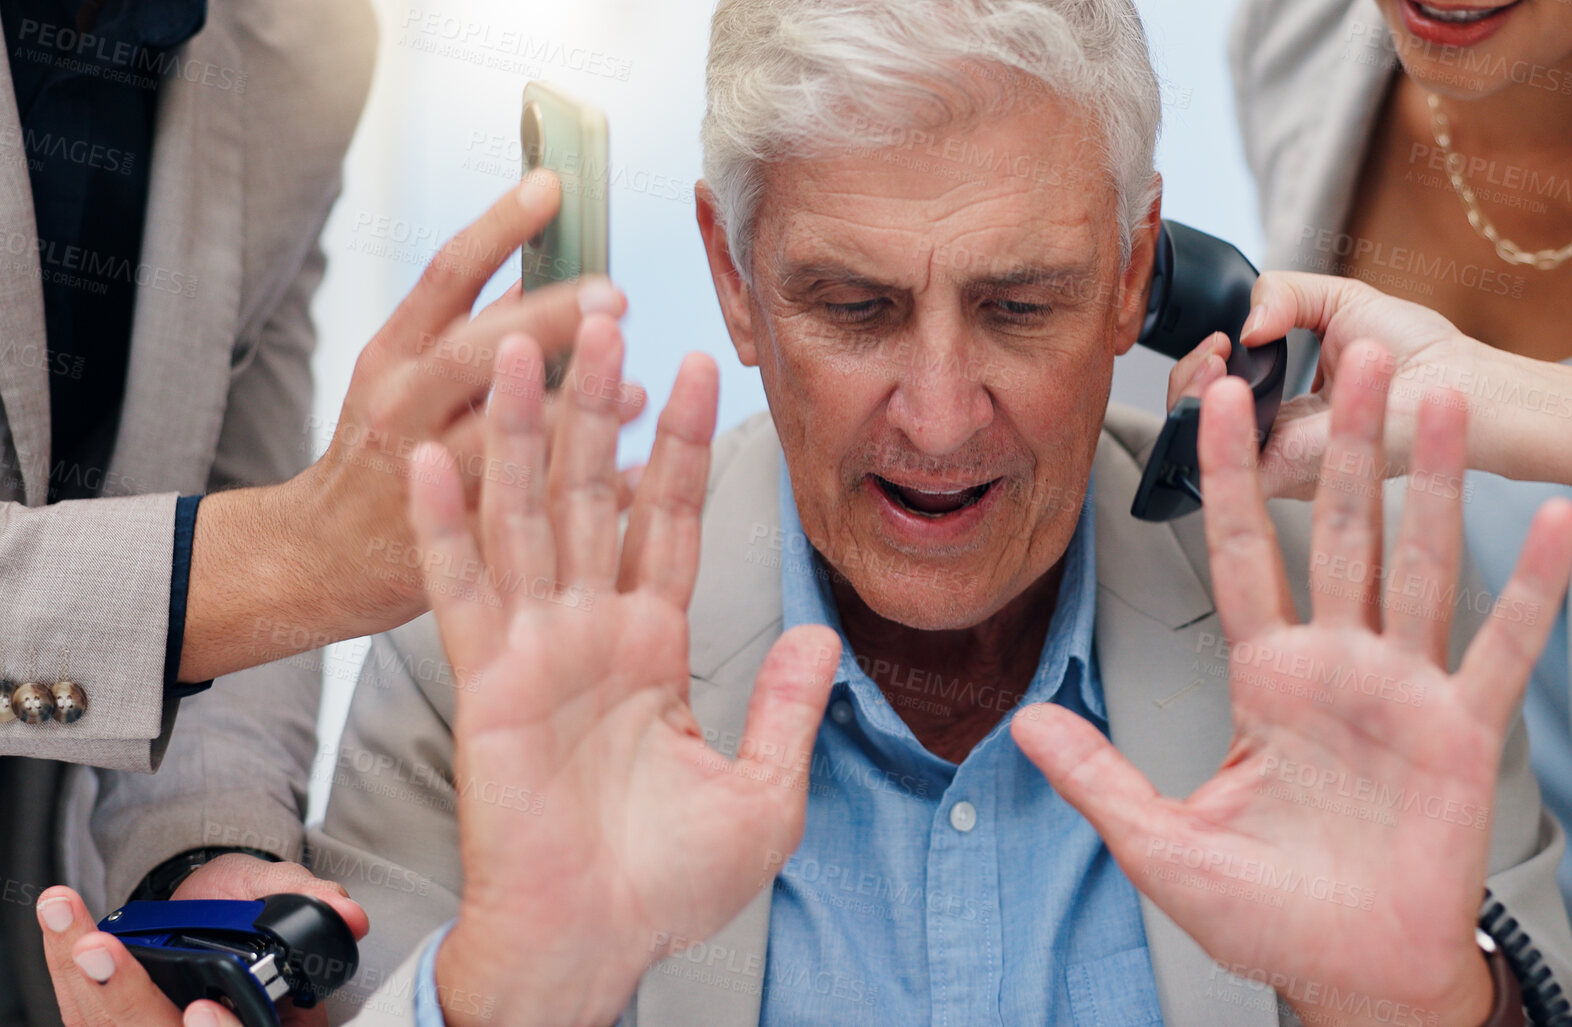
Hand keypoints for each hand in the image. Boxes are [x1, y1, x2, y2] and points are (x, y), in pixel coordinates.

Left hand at [37, 858, 368, 1026]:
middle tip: (97, 950)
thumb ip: (307, 898)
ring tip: (69, 921)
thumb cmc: (248, 905)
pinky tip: (61, 923)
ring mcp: (154, 1026)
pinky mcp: (117, 1016)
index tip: (203, 1008)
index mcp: (258, 1022)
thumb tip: (345, 913)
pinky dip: (66, 965)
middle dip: (122, 998)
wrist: (216, 900)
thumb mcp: (281, 892)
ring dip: (81, 975)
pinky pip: (83, 1010)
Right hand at [180, 172, 646, 681]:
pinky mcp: (450, 537)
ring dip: (572, 414)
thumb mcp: (404, 377)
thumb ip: (472, 327)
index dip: (497, 228)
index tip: (551, 187)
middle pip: (472, 353)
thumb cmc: (380, 450)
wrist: (318, 556)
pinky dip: (587, 495)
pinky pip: (531, 512)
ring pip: (500, 439)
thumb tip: (541, 267)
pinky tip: (640, 476)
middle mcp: (402, 405)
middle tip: (614, 299)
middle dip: (545, 322)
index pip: (444, 276)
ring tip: (637, 393)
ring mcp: (422, 473)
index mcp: (394, 353)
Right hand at [406, 325, 839, 1026]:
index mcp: (654, 645)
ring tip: (527, 349)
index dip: (684, 446)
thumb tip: (819, 638)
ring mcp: (536, 650)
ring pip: (530, 517)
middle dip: (605, 407)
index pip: (671, 520)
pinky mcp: (486, 683)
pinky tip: (436, 456)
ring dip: (527, 435)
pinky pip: (462, 591)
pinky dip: (445, 524)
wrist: (596, 945)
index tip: (706, 369)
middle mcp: (592, 632)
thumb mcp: (761, 790)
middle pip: (597, 494)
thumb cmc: (667, 884)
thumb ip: (784, 706)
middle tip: (607, 317)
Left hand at [1018, 342, 1571, 1026]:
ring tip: (1444, 401)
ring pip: (1422, 566)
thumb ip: (1099, 777)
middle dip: (1346, 444)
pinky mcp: (1463, 732)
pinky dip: (1527, 590)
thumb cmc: (1267, 914)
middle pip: (1344, 533)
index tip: (1223, 401)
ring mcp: (1405, 692)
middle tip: (1357, 354)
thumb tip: (1026, 721)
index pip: (1244, 555)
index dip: (1232, 479)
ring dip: (1436, 484)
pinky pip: (1498, 651)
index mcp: (1268, 678)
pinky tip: (1550, 524)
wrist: (1351, 972)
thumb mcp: (1162, 842)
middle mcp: (1340, 667)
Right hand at [1165, 272, 1486, 499]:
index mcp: (1289, 418)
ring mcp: (1281, 465)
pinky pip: (1220, 457)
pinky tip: (1222, 380)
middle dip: (1184, 382)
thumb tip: (1244, 325)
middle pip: (1195, 428)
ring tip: (1215, 357)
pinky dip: (1205, 415)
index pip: (1219, 405)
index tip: (1224, 335)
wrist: (1463, 387)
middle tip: (1215, 347)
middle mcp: (1281, 447)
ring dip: (1189, 394)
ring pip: (1195, 445)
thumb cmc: (1424, 355)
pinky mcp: (1288, 473)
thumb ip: (1283, 295)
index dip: (1201, 369)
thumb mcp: (1340, 301)